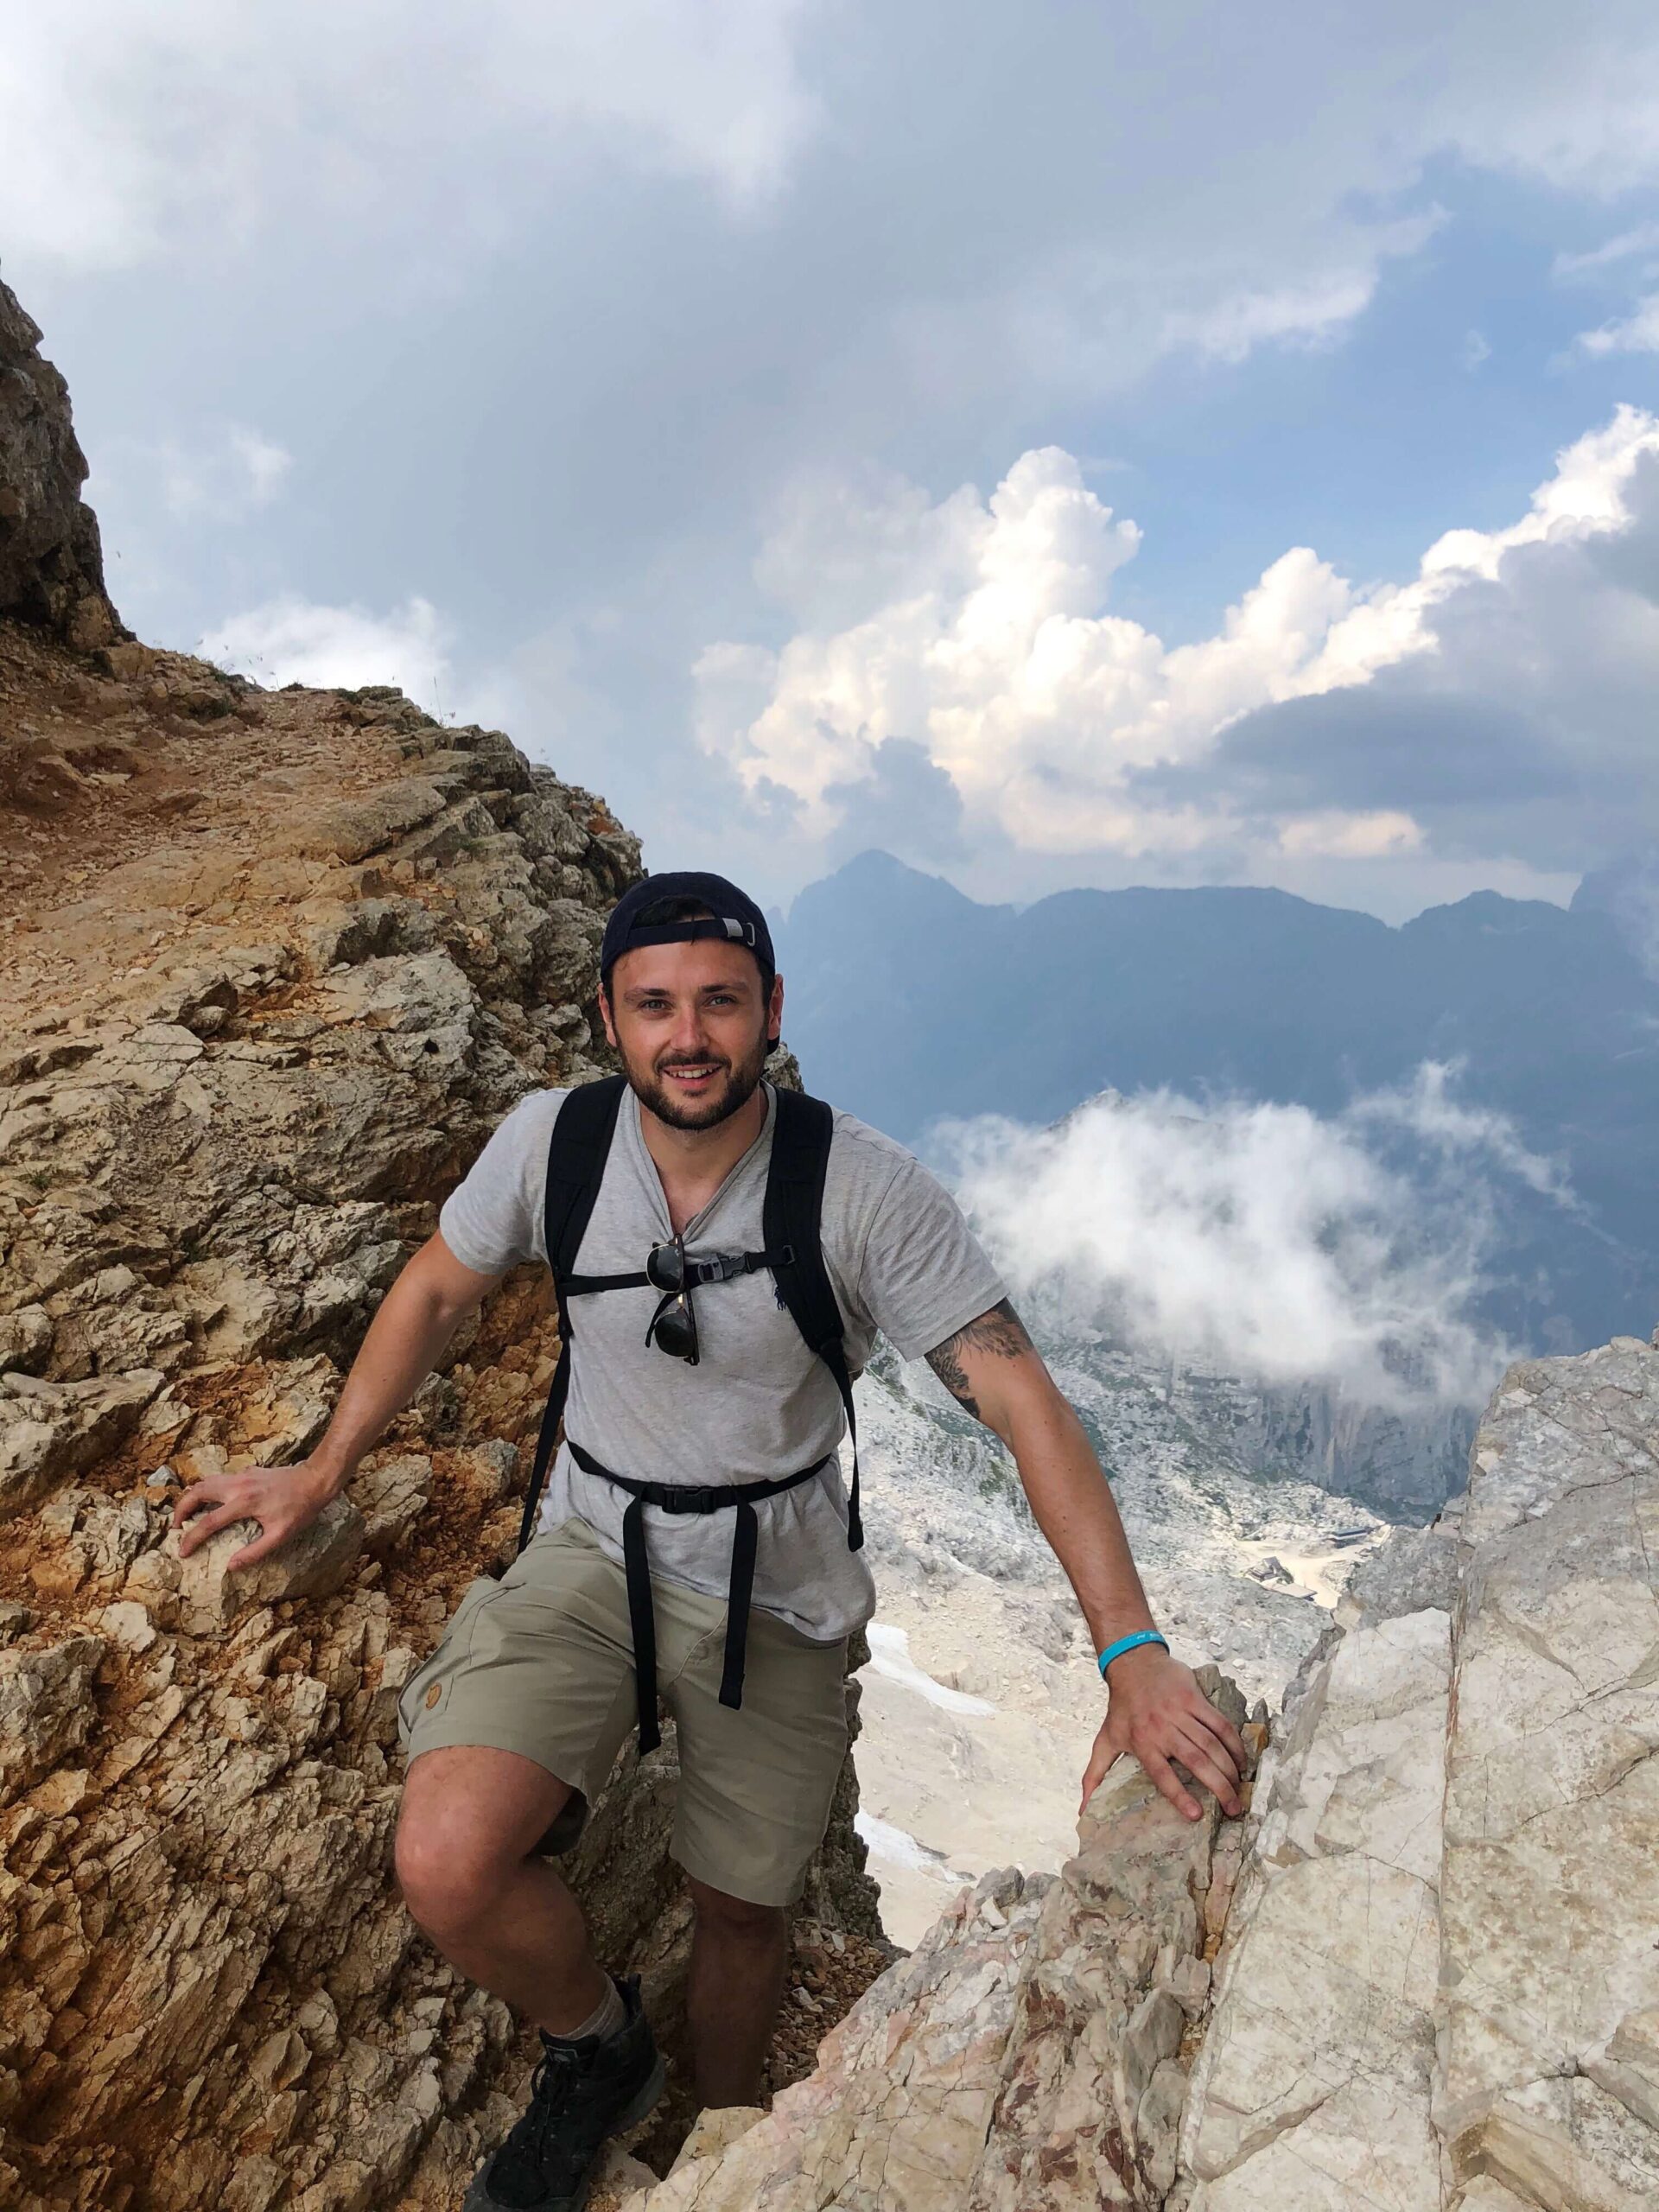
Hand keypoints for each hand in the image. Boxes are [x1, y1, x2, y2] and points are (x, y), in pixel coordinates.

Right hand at [171, 1457, 340, 1572]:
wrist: (315, 1480)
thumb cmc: (300, 1509)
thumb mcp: (281, 1536)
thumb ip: (254, 1552)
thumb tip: (230, 1566)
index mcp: (245, 1503)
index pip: (209, 1522)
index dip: (192, 1538)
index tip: (182, 1552)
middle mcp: (238, 1485)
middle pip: (197, 1492)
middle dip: (180, 1509)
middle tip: (175, 1528)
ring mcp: (241, 1475)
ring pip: (205, 1481)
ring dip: (191, 1497)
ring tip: (187, 1516)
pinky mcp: (246, 1471)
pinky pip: (218, 1479)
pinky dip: (206, 1490)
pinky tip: (210, 1502)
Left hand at [1080, 1645, 1246, 1822]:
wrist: (1133, 1663)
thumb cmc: (1121, 1708)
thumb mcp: (1104, 1740)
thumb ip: (1095, 1775)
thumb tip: (1082, 1810)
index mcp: (1142, 1742)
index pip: (1161, 1774)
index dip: (1178, 1795)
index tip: (1196, 1815)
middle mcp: (1162, 1728)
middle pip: (1195, 1761)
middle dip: (1218, 1787)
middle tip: (1233, 1809)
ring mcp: (1180, 1712)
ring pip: (1211, 1744)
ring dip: (1229, 1768)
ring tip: (1239, 1789)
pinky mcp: (1195, 1698)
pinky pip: (1220, 1724)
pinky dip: (1234, 1743)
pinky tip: (1241, 1761)